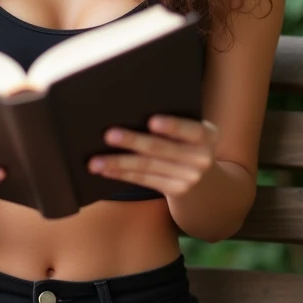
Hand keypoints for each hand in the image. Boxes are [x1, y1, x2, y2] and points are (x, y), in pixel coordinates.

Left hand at [87, 115, 218, 198]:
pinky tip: (105, 170)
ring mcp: (189, 177)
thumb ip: (175, 123)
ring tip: (95, 161)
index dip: (172, 126)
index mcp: (207, 135)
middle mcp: (201, 158)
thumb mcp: (192, 132)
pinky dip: (123, 174)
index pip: (191, 129)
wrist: (204, 181)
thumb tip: (131, 111)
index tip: (152, 121)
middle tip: (109, 135)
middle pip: (161, 148)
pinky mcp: (175, 191)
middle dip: (133, 141)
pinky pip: (145, 180)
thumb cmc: (188, 143)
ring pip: (148, 167)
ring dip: (118, 163)